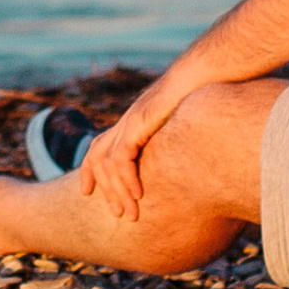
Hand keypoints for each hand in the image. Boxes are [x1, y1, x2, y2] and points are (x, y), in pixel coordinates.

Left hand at [77, 72, 193, 221]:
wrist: (202, 74)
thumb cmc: (199, 97)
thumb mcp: (180, 126)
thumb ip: (171, 144)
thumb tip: (182, 164)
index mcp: (132, 122)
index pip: (99, 146)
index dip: (89, 170)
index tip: (86, 192)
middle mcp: (126, 121)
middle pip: (97, 156)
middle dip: (102, 187)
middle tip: (115, 213)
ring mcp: (130, 121)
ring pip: (108, 162)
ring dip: (118, 191)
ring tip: (131, 212)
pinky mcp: (138, 123)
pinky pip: (122, 157)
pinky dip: (126, 178)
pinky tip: (139, 194)